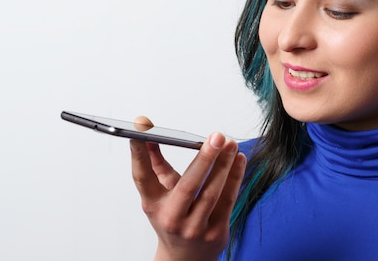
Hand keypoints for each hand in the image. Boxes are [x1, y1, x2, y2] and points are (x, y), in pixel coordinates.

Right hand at [130, 116, 246, 260]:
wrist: (186, 258)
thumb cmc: (173, 219)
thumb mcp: (159, 195)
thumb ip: (155, 166)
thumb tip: (148, 137)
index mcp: (153, 205)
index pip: (142, 177)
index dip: (139, 153)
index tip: (140, 130)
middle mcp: (172, 217)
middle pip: (188, 186)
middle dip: (204, 159)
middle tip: (216, 136)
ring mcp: (195, 228)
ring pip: (212, 193)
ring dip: (224, 165)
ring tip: (231, 143)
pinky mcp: (216, 232)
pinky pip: (228, 200)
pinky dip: (235, 177)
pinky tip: (238, 159)